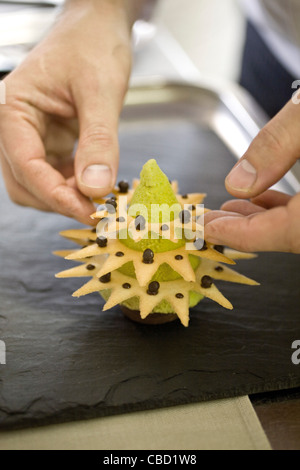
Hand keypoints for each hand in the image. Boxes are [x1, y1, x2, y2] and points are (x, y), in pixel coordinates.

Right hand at [0, 0, 133, 224]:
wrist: (97, 26)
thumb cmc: (93, 44)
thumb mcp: (100, 92)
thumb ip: (98, 141)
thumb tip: (95, 188)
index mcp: (12, 109)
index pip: (26, 166)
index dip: (56, 196)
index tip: (88, 211)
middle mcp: (14, 126)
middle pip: (25, 183)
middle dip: (59, 200)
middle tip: (96, 209)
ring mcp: (31, 135)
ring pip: (38, 184)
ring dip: (66, 197)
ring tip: (100, 197)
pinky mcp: (49, 141)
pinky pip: (55, 174)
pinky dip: (73, 186)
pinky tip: (96, 183)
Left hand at [203, 99, 299, 252]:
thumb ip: (277, 145)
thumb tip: (238, 181)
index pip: (284, 233)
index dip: (240, 235)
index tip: (207, 230)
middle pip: (290, 235)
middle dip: (246, 230)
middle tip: (208, 222)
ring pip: (299, 226)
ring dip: (264, 219)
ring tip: (229, 210)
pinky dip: (286, 207)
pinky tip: (265, 195)